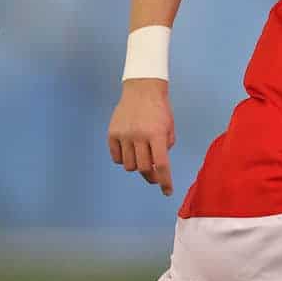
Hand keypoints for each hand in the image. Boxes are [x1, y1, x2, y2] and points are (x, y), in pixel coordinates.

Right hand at [108, 78, 175, 195]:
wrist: (142, 88)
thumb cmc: (159, 109)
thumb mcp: (169, 127)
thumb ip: (165, 147)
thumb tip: (158, 168)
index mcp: (156, 134)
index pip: (162, 164)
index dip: (165, 181)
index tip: (167, 192)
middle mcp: (139, 135)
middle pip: (144, 168)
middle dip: (152, 175)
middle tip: (155, 174)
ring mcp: (124, 134)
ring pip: (129, 166)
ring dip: (137, 166)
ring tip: (141, 157)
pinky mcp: (112, 133)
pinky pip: (116, 157)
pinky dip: (123, 159)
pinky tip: (129, 151)